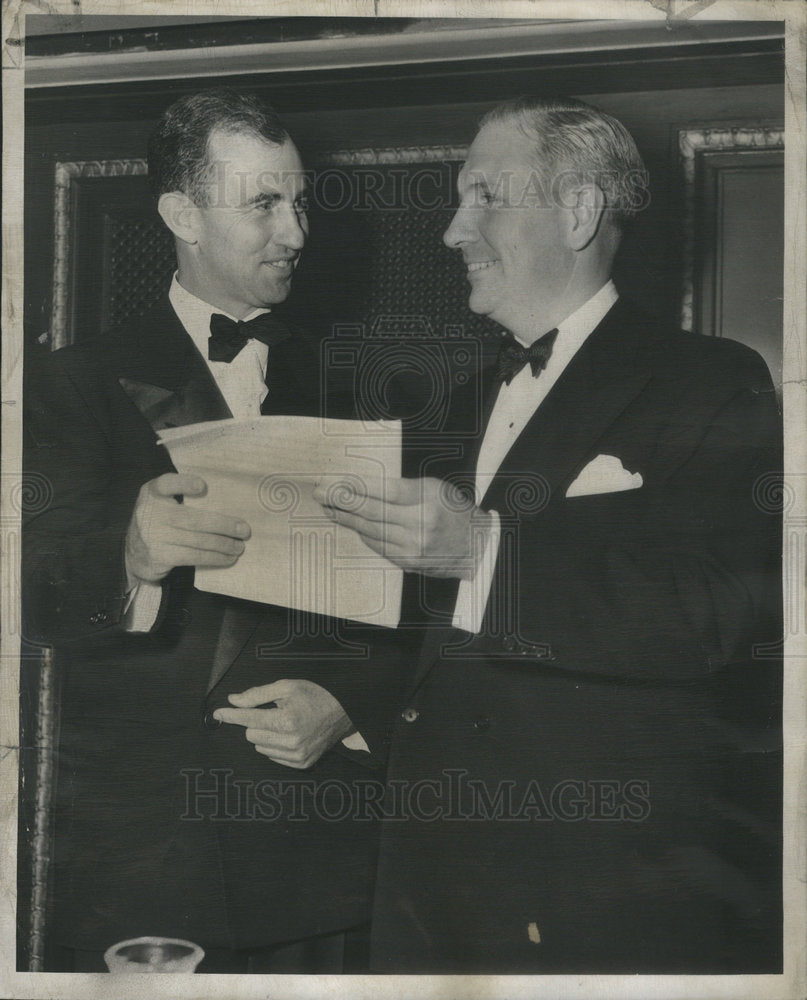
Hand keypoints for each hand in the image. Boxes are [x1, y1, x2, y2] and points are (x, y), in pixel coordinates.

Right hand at [124, 473, 250, 584]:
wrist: (133, 554)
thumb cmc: (159, 523)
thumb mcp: (162, 504)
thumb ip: (181, 496)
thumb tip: (227, 501)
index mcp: (153, 494)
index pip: (166, 484)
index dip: (183, 484)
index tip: (202, 486)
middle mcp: (150, 513)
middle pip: (193, 519)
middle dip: (223, 525)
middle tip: (244, 530)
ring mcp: (153, 537)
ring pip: (197, 540)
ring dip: (223, 544)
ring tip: (239, 546)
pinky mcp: (159, 557)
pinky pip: (193, 557)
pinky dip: (214, 558)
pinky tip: (228, 558)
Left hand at [213, 679, 354, 768]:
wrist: (343, 712)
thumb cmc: (314, 695)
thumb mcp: (287, 687)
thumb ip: (257, 694)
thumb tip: (233, 700)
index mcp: (287, 720)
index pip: (248, 719)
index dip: (231, 714)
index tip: (218, 713)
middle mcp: (291, 742)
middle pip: (251, 735)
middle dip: (256, 723)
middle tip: (272, 712)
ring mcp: (297, 756)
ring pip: (260, 747)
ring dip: (266, 735)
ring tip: (283, 723)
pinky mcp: (301, 764)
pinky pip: (273, 757)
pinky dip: (275, 745)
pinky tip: (288, 735)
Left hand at [313, 476, 491, 578]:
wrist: (476, 547)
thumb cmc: (455, 512)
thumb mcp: (434, 488)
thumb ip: (402, 489)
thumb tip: (363, 488)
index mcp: (427, 501)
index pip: (382, 492)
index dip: (354, 487)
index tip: (333, 481)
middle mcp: (419, 526)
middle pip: (371, 512)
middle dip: (341, 502)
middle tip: (320, 493)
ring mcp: (412, 547)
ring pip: (369, 531)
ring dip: (346, 519)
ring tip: (329, 507)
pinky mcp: (407, 562)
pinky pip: (377, 545)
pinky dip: (362, 533)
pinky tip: (350, 524)